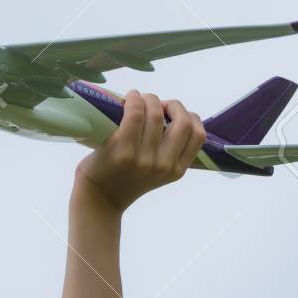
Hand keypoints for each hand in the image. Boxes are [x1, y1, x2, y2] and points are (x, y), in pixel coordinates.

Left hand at [75, 91, 206, 213]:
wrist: (100, 198)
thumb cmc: (127, 179)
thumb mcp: (158, 172)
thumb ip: (169, 150)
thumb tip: (169, 112)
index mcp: (177, 170)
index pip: (198, 135)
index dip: (188, 116)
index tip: (172, 114)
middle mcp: (164, 165)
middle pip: (183, 122)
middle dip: (173, 105)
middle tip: (158, 104)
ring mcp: (144, 158)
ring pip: (156, 114)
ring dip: (149, 98)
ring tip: (138, 99)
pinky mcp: (123, 149)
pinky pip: (135, 114)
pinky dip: (134, 100)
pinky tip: (129, 99)